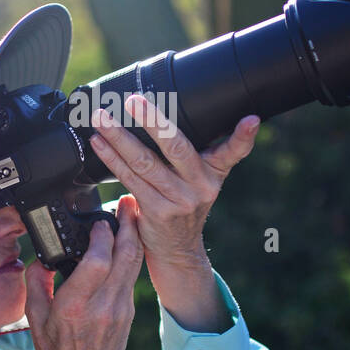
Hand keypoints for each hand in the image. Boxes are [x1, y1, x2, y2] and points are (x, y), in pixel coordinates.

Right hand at [24, 195, 143, 349]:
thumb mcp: (34, 321)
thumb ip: (36, 284)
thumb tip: (42, 259)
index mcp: (75, 307)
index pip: (97, 261)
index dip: (102, 234)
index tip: (98, 220)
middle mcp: (102, 305)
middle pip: (125, 255)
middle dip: (129, 224)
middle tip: (128, 202)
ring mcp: (120, 309)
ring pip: (134, 263)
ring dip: (135, 235)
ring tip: (133, 212)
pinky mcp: (128, 312)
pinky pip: (132, 276)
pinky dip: (132, 254)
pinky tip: (128, 241)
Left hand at [89, 94, 259, 270]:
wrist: (177, 249)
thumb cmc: (185, 202)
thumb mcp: (201, 178)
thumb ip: (193, 151)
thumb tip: (164, 112)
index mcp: (214, 172)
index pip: (232, 152)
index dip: (244, 137)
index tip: (251, 120)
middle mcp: (201, 186)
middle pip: (176, 148)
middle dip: (153, 121)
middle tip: (133, 100)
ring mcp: (179, 201)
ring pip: (144, 162)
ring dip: (118, 137)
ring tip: (101, 118)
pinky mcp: (156, 212)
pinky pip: (130, 179)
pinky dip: (111, 158)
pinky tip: (98, 143)